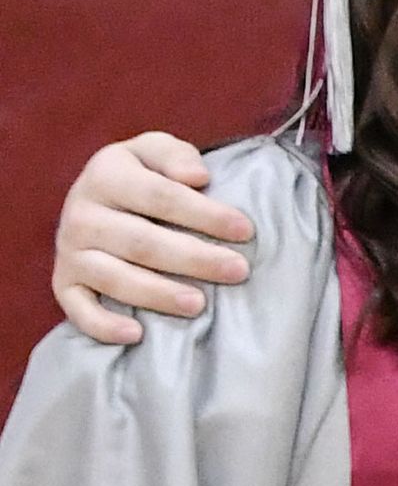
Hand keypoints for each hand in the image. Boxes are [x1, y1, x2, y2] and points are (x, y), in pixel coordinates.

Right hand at [52, 133, 253, 344]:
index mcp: (106, 175)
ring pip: (115, 278)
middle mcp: (81, 214)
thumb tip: (198, 177)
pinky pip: (78, 309)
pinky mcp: (64, 282)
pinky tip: (136, 335)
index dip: (205, 214)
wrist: (96, 196)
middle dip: (194, 258)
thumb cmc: (141, 175)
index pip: (161, 196)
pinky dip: (103, 325)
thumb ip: (176, 156)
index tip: (246, 230)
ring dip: (159, 294)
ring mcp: (70, 252)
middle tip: (238, 271)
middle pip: (143, 242)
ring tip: (200, 305)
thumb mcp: (155, 150)